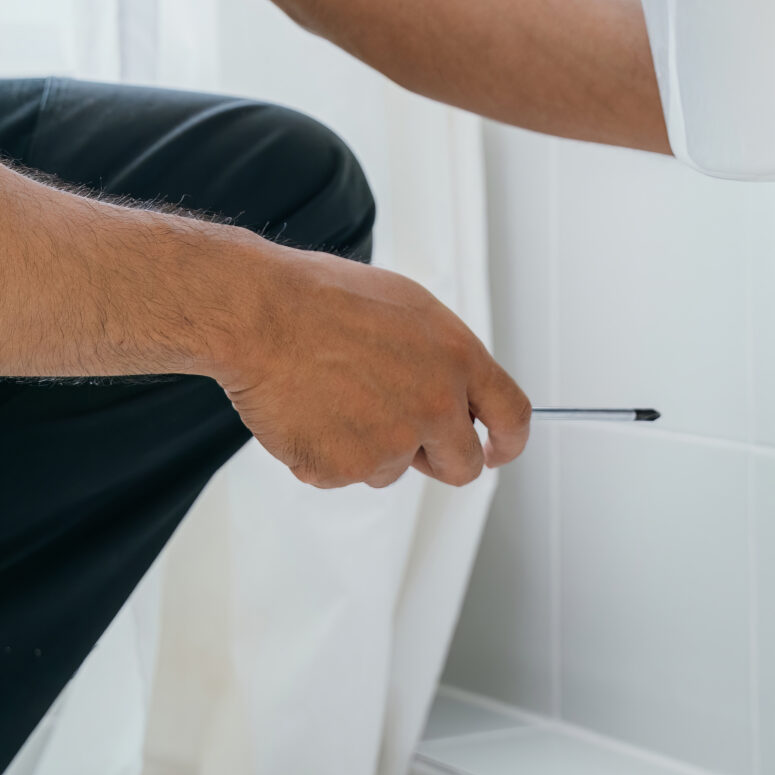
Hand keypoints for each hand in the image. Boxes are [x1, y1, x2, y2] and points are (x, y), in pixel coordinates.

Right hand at [219, 245, 530, 488]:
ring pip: (392, 469)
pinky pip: (342, 475)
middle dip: (439, 459)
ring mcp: (390, 443)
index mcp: (458, 360)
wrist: (262, 313)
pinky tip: (306, 410)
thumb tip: (454, 389)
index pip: (512, 416)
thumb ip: (443, 358)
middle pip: (461, 466)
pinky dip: (325, 453)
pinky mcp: (343, 469)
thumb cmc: (324, 298)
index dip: (508, 442)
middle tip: (405, 436)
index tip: (497, 451)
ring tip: (332, 394)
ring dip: (370, 446)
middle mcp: (434, 407)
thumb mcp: (408, 308)